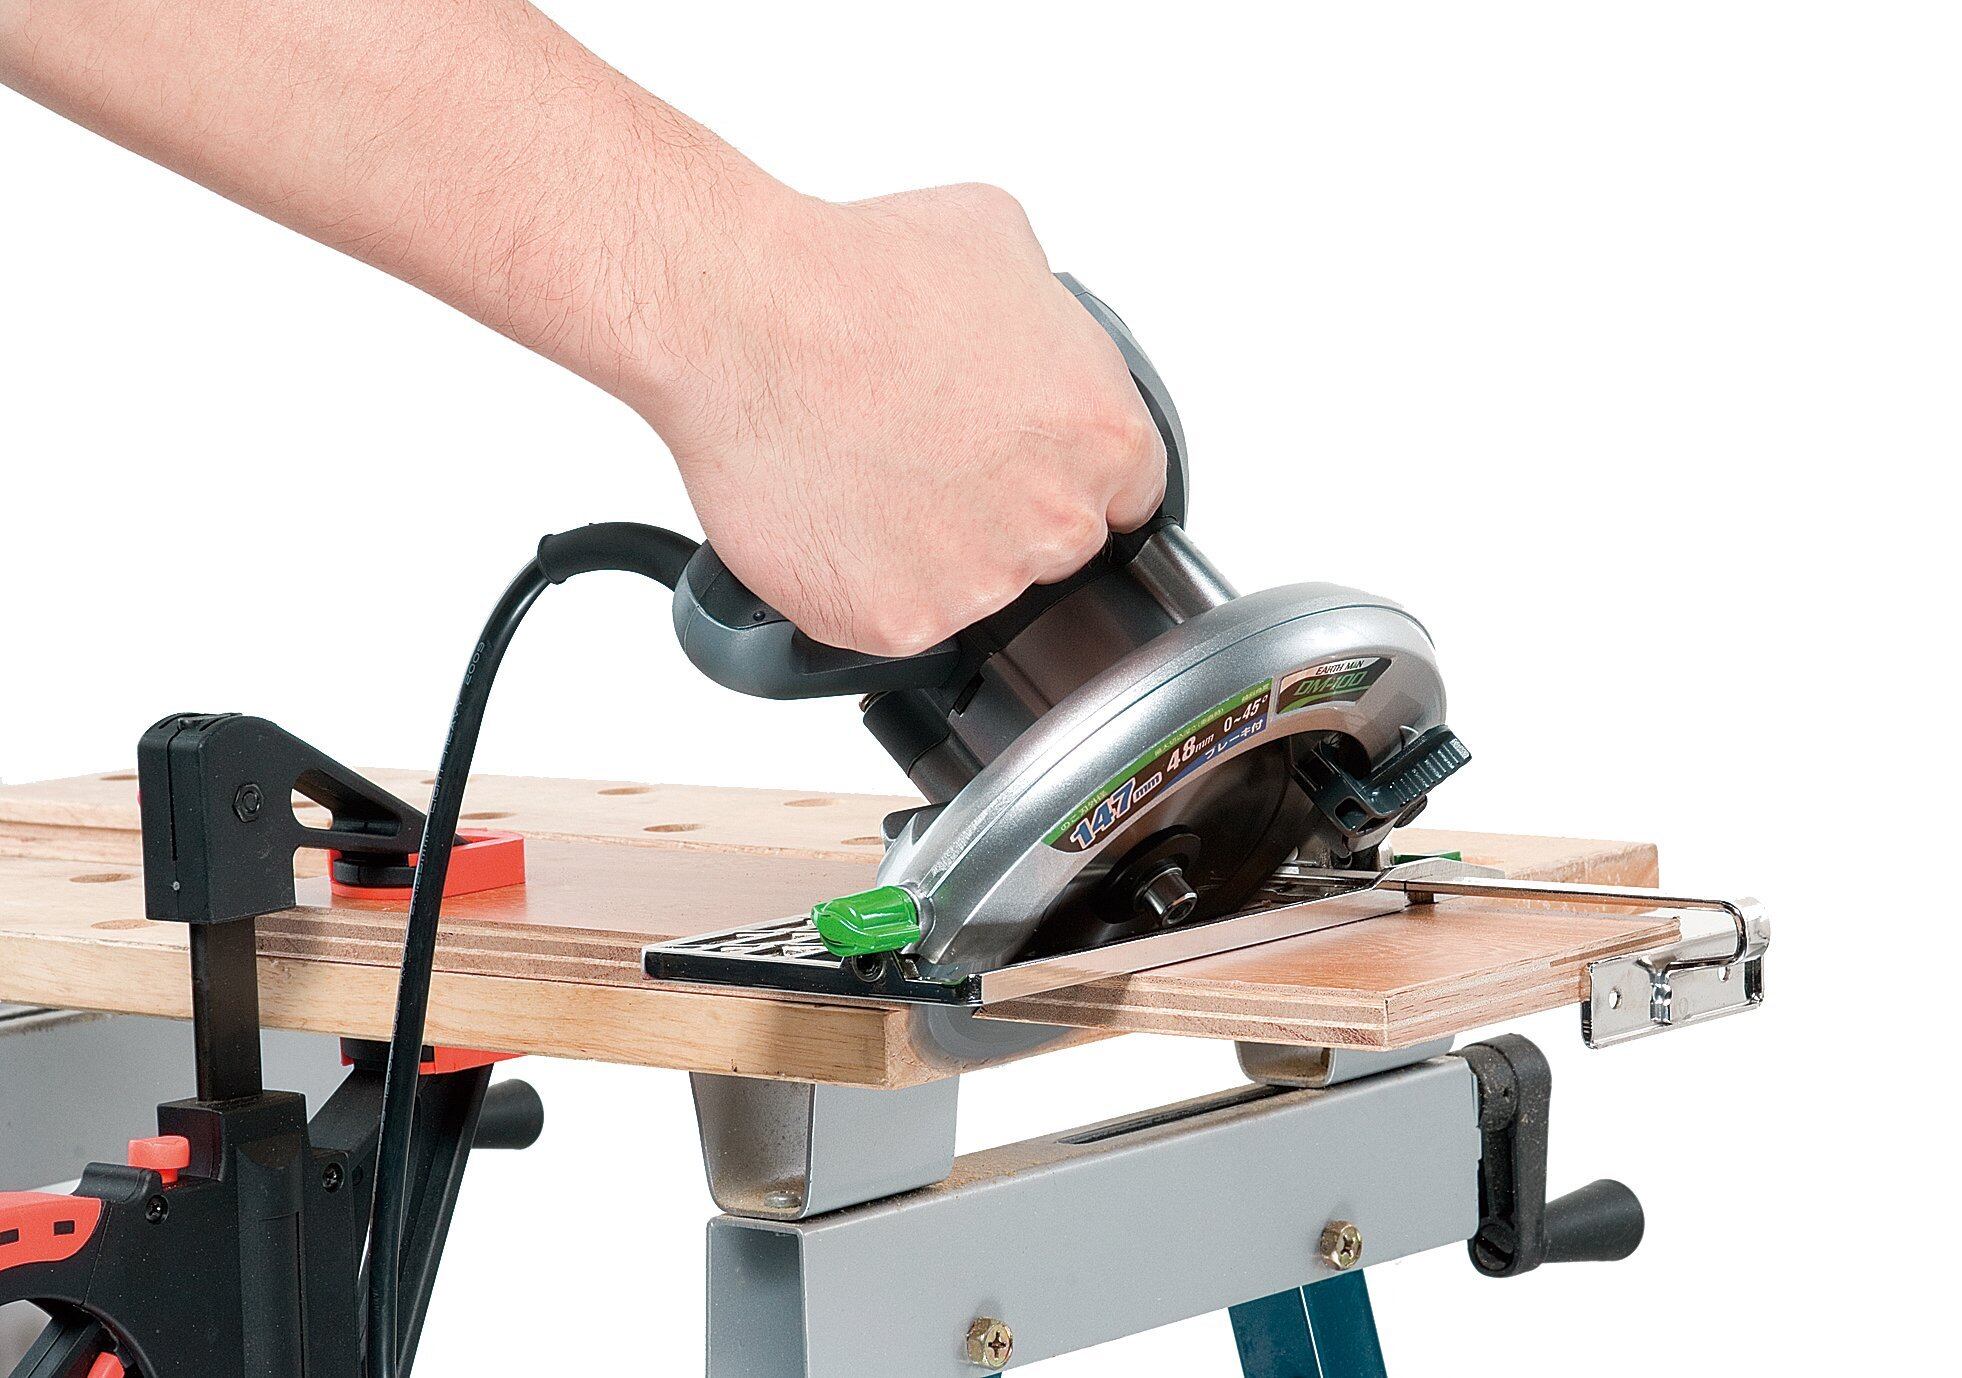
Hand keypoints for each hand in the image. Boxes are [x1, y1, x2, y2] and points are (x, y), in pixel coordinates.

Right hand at [645, 183, 1167, 657]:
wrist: (741, 320)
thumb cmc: (855, 274)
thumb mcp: (997, 240)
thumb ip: (1052, 320)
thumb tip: (1037, 341)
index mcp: (1103, 435)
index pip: (1127, 493)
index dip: (1065, 471)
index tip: (1022, 463)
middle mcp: (1054, 520)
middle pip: (1055, 549)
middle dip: (1002, 510)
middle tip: (928, 459)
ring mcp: (978, 583)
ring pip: (974, 589)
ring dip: (932, 551)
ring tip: (869, 476)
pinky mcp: (898, 624)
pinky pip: (896, 618)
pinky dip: (864, 582)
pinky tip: (834, 516)